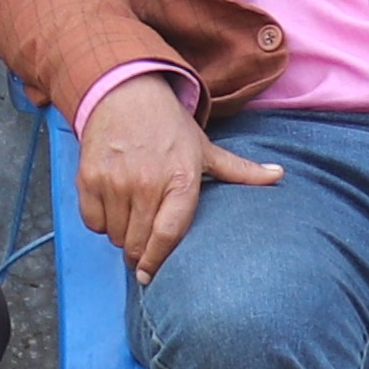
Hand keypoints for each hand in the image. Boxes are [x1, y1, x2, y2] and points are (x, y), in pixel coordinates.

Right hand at [73, 73, 278, 285]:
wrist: (125, 91)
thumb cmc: (168, 125)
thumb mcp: (205, 148)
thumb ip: (240, 170)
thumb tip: (279, 175)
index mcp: (181, 180)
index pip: (168, 236)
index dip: (157, 262)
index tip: (150, 276)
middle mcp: (147, 183)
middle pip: (137, 244)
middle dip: (138, 253)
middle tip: (141, 247)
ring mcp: (116, 181)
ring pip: (115, 235)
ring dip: (121, 235)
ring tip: (130, 216)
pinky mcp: (89, 178)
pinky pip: (92, 221)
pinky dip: (100, 220)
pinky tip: (111, 204)